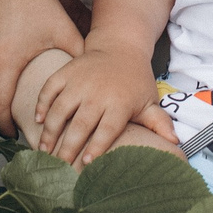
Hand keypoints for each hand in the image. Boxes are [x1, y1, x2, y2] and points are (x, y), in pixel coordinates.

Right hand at [31, 40, 174, 164]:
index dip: (96, 147)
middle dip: (68, 147)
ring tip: (43, 150)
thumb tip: (176, 143)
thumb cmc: (135, 80)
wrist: (120, 45)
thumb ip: (158, 123)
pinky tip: (36, 120)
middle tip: (58, 167)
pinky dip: (41, 103)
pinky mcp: (66, 72)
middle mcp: (98, 93)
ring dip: (50, 131)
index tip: (85, 163)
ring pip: (60, 109)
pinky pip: (50, 89)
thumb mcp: (149, 100)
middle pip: (80, 124)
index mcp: (119, 103)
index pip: (106, 130)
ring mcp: (79, 81)